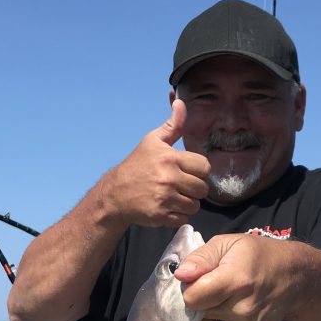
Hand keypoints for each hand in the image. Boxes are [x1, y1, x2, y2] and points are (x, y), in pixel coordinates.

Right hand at [100, 100, 210, 227]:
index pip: (204, 167)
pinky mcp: (161, 216)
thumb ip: (172, 125)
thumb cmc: (137, 166)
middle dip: (195, 188)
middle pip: (203, 188)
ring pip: (195, 205)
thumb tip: (180, 101)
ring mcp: (165, 199)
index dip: (199, 170)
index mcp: (170, 159)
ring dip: (188, 203)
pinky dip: (179, 215)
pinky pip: (184, 218)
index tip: (188, 171)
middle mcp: (169, 178)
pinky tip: (169, 208)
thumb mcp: (152, 142)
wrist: (115, 194)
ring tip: (176, 197)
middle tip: (182, 186)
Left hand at [175, 234, 300, 320]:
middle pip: (198, 312)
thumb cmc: (258, 255)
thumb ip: (200, 258)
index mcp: (236, 280)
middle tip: (215, 286)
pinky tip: (232, 309)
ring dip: (209, 312)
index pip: (192, 298)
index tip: (200, 278)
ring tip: (225, 297)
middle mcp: (242, 308)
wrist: (295, 277)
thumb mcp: (228, 243)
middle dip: (200, 299)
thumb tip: (181, 276)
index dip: (190, 287)